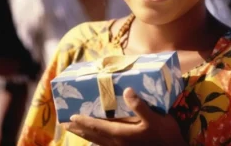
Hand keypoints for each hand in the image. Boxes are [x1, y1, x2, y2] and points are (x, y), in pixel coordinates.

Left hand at [63, 88, 186, 145]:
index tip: (72, 116)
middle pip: (93, 135)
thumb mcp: (155, 119)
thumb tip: (126, 90)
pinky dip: (96, 140)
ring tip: (76, 130)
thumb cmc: (164, 136)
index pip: (97, 126)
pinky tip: (97, 139)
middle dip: (79, 129)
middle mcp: (117, 143)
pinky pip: (105, 145)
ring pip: (97, 141)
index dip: (84, 121)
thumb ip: (140, 106)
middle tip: (66, 124)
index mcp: (121, 134)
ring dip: (85, 135)